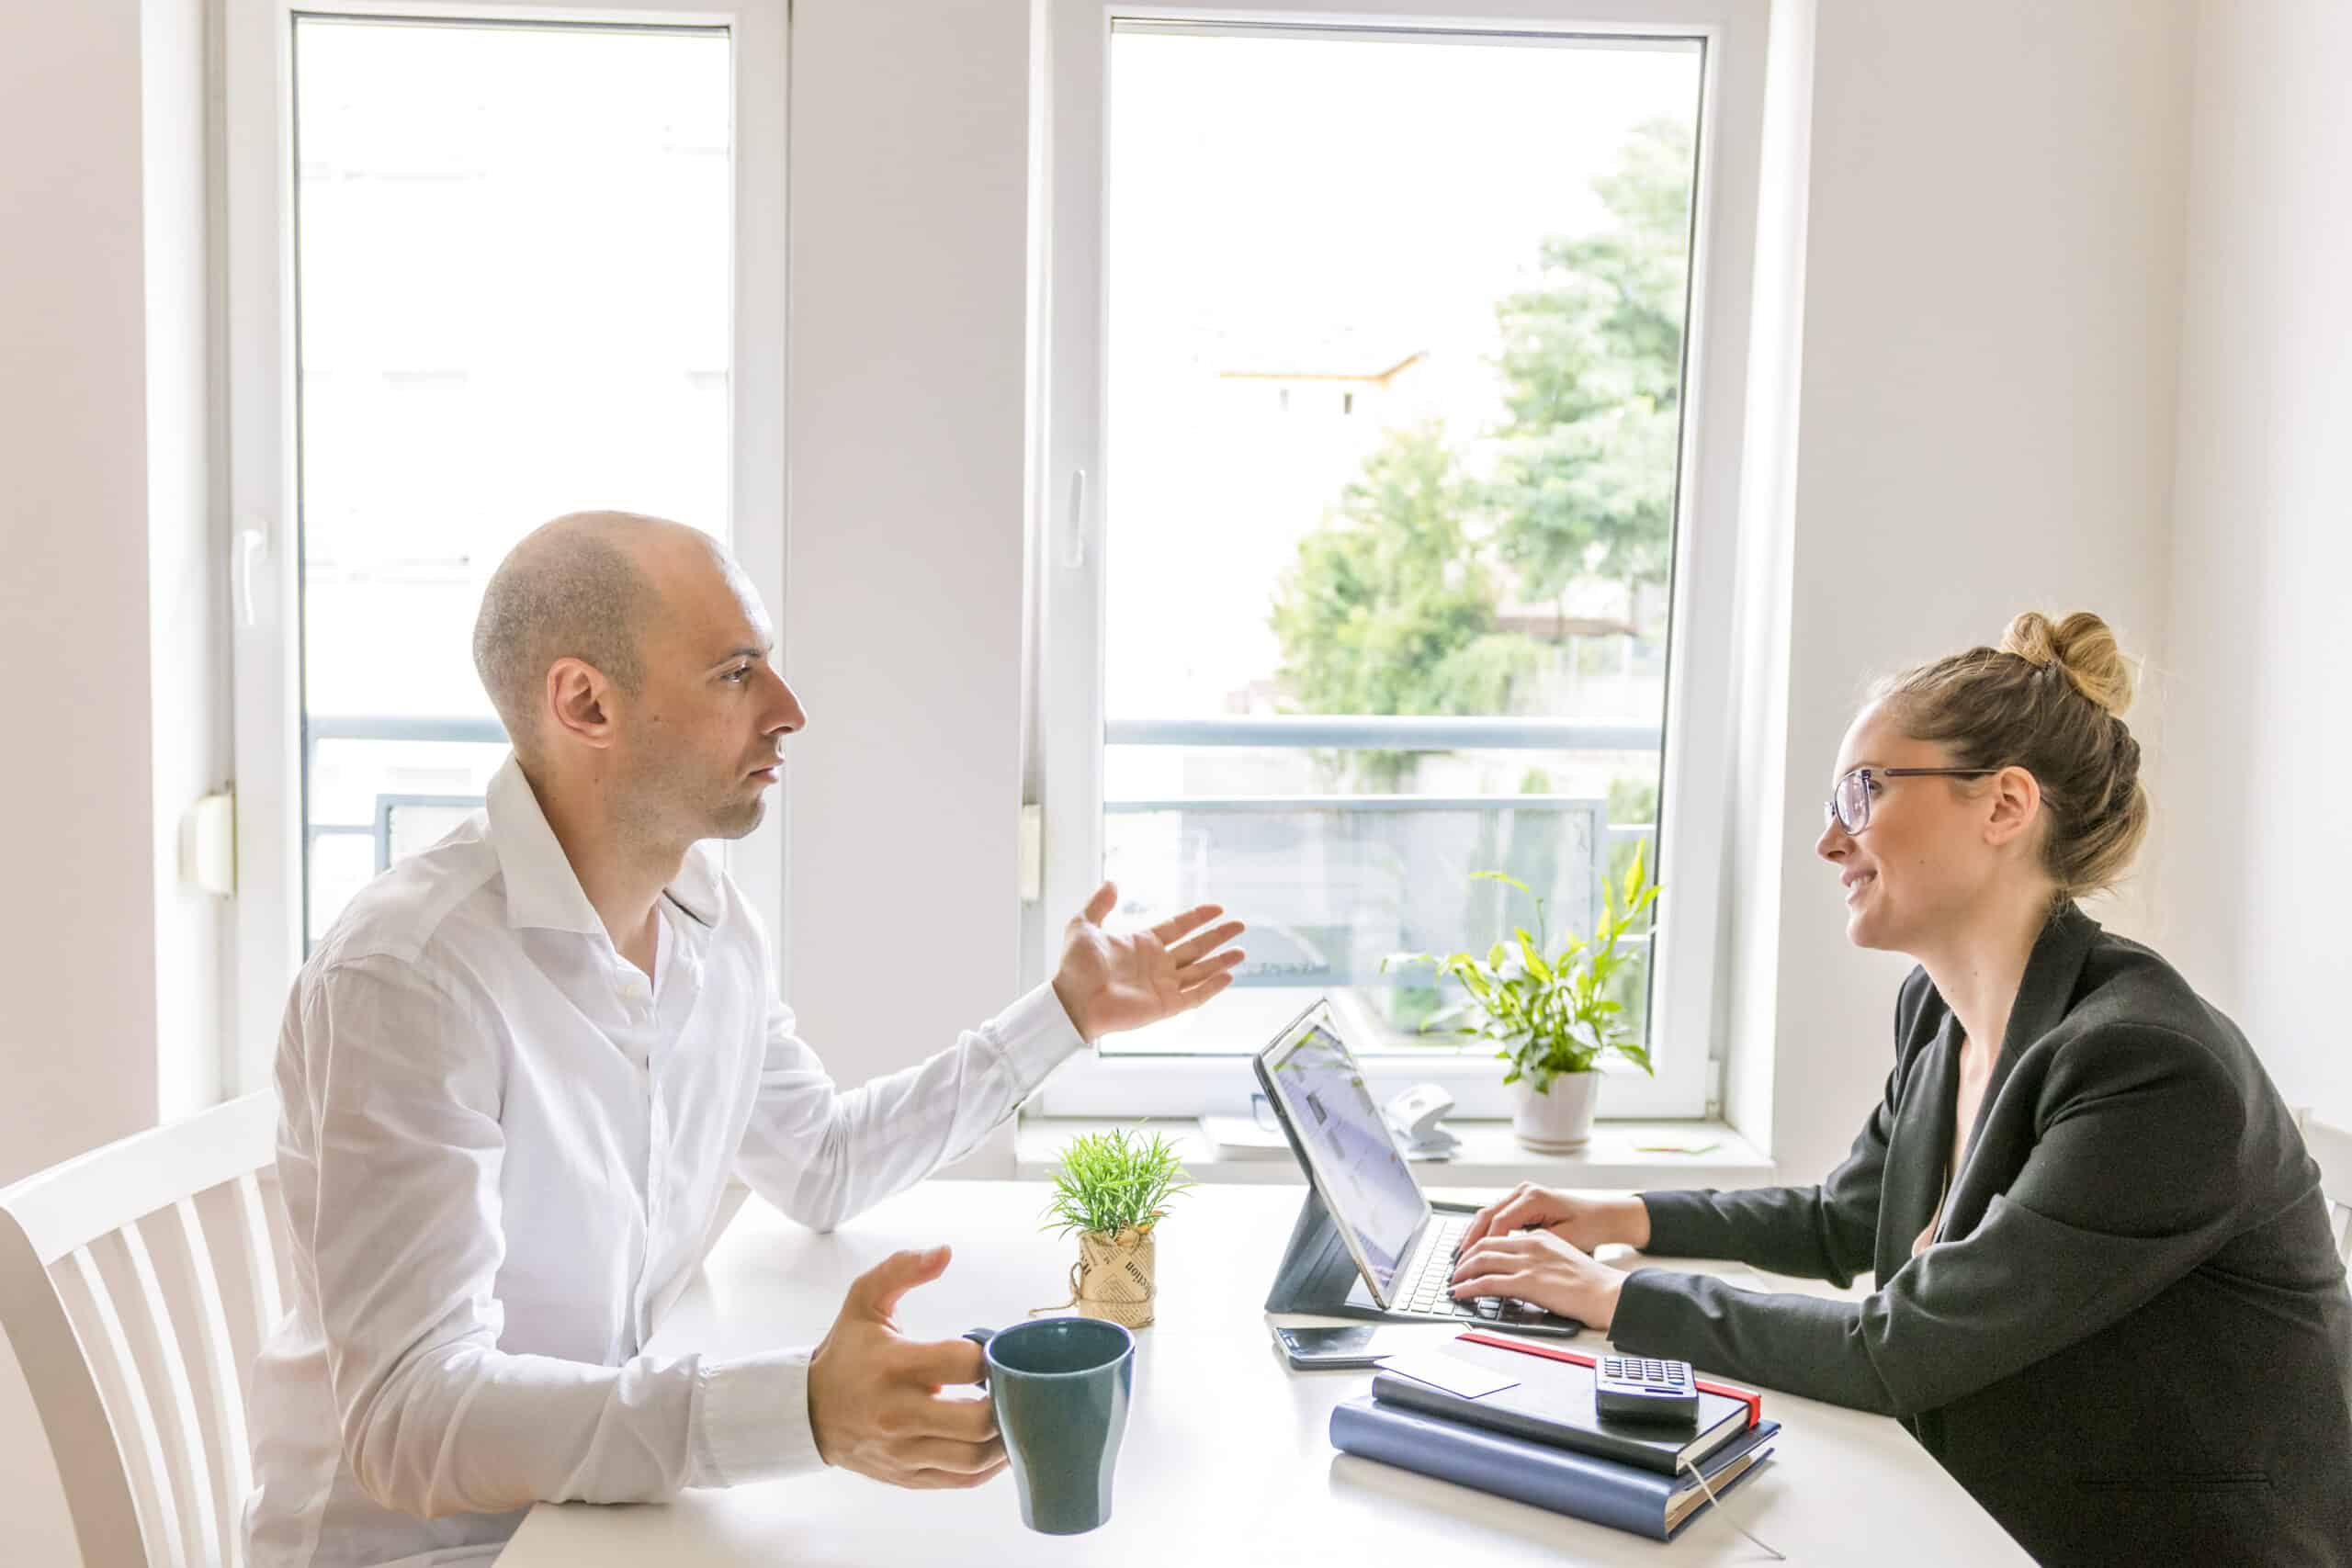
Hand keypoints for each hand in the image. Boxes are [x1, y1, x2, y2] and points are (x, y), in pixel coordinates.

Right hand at [807, 1246, 1007, 1489]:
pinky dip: (990, 1465)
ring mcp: (904, 1451)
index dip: (988, 1356)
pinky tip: (999, 1442)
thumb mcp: (865, 1300)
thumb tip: (945, 1251)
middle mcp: (898, 1413)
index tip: (992, 1350)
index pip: (962, 1363)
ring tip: (1014, 1412)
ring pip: (975, 1456)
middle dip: (1008, 1400)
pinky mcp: (908, 1476)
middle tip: (1013, 1384)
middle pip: (977, 1419)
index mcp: (893, 1365)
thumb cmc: (848, 1352)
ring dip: (1006, 1437)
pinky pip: (963, 1479)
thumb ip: (902, 1269)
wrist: (809, 1411)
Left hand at [1050, 881, 1245, 1042]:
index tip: (1218, 908)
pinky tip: (1228, 976)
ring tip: (1242, 951)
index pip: (1178, 928)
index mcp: (1142, 944)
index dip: (1198, 918)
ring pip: (1200, 971)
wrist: (1071, 1000)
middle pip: (1195, 948)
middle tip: (1240, 926)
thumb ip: (1099, 904)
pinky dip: (1211, 987)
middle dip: (1218, 937)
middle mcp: (1156, 964)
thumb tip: (1113, 883)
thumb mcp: (1083, 925)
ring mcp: (1162, 986)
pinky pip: (1194, 996)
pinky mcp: (1164, 1006)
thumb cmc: (1074, 966)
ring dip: (1221, 961)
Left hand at [1449, 1228, 1628, 1332]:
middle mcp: (1531, 1244)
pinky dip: (1469, 1287)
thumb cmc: (1591, 1282)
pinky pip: (1488, 1282)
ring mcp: (1529, 1263)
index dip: (1477, 1246)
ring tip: (1454, 1282)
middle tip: (1455, 1270)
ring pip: (1482, 1261)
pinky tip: (1461, 1293)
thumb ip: (1539, 1257)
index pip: (1498, 1235)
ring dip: (1462, 1272)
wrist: (1607, 1293)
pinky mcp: (1528, 1282)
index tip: (1468, 1256)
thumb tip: (1520, 1270)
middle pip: (1485, 1244)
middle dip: (1464, 1257)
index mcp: (1539, 1237)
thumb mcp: (1562, 1257)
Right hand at [1459, 1182, 1651, 1253]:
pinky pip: (1496, 1215)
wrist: (1605, 1216)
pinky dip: (1484, 1231)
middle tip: (1458, 1263)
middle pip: (1487, 1215)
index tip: (1473, 1265)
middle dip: (1471, 1240)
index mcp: (1533, 1198)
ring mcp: (1521, 1194)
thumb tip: (1508, 1263)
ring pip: (1487, 1214)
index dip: (1483, 1246)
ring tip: (1461, 1256)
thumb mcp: (1562, 1240)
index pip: (1499, 1224)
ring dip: (1474, 1235)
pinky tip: (1476, 1246)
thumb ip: (1533, 1248)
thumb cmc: (1589, 1227)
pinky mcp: (1522, 1201)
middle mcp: (1524, 1191)